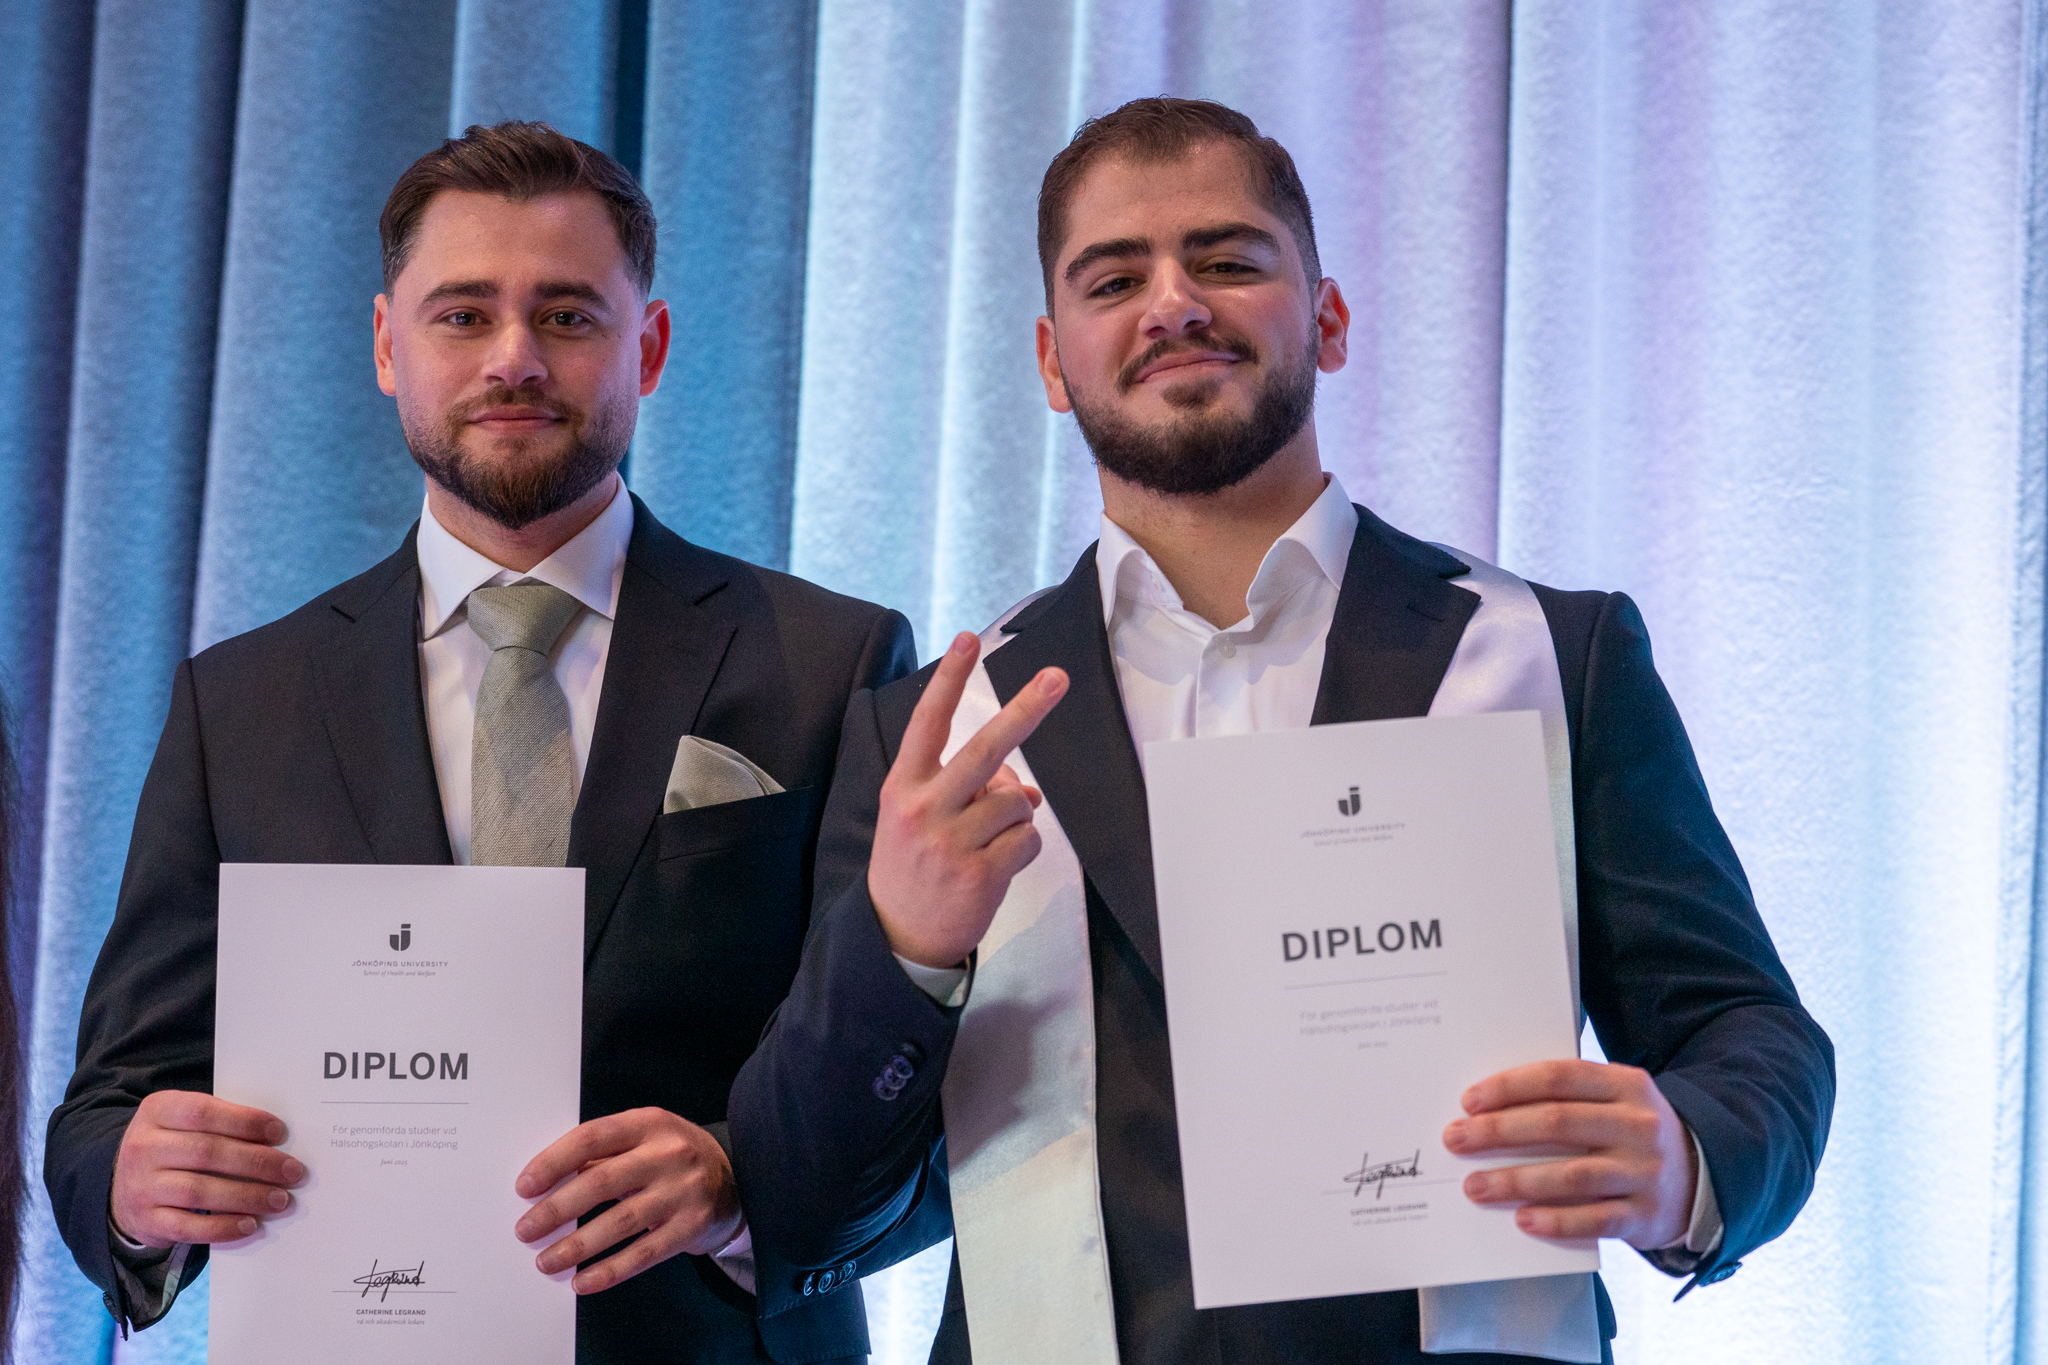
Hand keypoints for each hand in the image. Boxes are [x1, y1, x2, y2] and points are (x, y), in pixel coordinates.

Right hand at [110, 1091, 304, 1247]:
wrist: (121, 1183)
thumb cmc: (173, 1145)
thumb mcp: (183, 1121)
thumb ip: (220, 1122)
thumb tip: (276, 1138)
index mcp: (158, 1110)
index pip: (203, 1112)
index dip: (244, 1122)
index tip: (280, 1133)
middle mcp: (143, 1147)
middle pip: (207, 1153)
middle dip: (257, 1163)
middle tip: (293, 1172)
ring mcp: (141, 1186)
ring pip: (199, 1191)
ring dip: (247, 1196)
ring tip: (280, 1200)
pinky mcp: (145, 1220)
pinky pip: (187, 1228)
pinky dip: (223, 1228)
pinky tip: (250, 1225)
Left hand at [514, 1108, 740, 1294]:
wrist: (734, 1178)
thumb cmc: (671, 1156)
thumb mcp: (644, 1138)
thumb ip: (603, 1154)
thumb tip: (547, 1183)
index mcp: (649, 1124)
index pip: (592, 1137)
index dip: (554, 1162)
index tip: (525, 1187)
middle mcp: (669, 1154)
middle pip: (602, 1181)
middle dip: (557, 1209)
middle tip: (526, 1230)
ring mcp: (683, 1192)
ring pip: (620, 1222)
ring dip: (577, 1246)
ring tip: (546, 1262)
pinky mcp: (691, 1227)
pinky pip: (644, 1254)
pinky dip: (610, 1271)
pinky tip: (583, 1282)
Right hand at [868, 632, 1067, 967]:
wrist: (896, 938)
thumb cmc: (912, 867)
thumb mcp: (920, 820)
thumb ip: (965, 792)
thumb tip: (1026, 789)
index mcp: (903, 787)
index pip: (928, 723)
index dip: (949, 679)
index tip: (968, 640)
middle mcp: (924, 808)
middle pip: (987, 748)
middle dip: (1027, 709)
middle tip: (1057, 678)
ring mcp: (951, 842)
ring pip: (1017, 801)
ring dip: (1016, 818)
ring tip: (987, 843)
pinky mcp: (980, 874)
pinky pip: (1028, 840)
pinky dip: (1023, 850)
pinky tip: (996, 867)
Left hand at [1442, 1059, 1697, 1248]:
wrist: (1701, 1176)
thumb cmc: (1630, 1132)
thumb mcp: (1614, 1100)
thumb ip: (1567, 1097)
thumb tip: (1490, 1107)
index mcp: (1627, 1085)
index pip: (1559, 1078)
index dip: (1510, 1087)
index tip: (1469, 1101)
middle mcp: (1639, 1125)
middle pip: (1557, 1123)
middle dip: (1498, 1132)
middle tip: (1456, 1139)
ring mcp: (1645, 1172)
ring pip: (1571, 1175)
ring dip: (1515, 1180)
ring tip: (1474, 1185)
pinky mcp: (1646, 1216)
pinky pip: (1595, 1220)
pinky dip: (1556, 1220)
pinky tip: (1523, 1219)